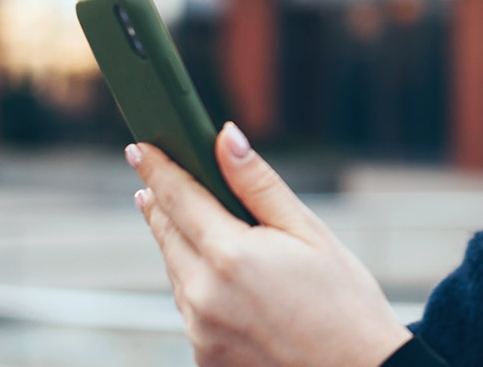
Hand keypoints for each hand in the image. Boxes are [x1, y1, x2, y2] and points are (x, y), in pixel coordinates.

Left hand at [128, 122, 411, 366]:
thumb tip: (225, 137)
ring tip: (186, 219)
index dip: (157, 167)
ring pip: (177, 272)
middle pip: (168, 234)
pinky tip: (220, 277)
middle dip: (160, 202)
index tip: (138, 147)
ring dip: (179, 243)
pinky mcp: (204, 357)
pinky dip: (197, 284)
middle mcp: (203, 295)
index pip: (178, 197)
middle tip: (151, 177)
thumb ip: (258, 183)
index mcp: (231, 255)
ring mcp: (200, 331)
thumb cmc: (343, 299)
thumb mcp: (308, 231)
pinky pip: (190, 308)